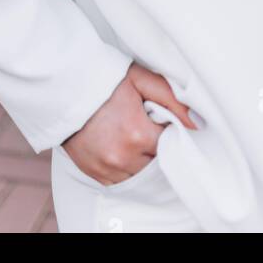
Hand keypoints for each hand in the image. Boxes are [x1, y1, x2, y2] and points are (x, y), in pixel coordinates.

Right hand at [60, 61, 197, 185]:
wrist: (66, 89)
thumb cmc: (104, 82)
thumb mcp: (141, 80)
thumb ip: (172, 100)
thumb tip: (197, 123)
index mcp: (137, 133)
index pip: (171, 145)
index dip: (171, 133)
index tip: (164, 121)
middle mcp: (123, 156)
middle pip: (157, 163)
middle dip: (158, 147)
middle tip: (150, 127)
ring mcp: (108, 168)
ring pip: (141, 176)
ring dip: (144, 160)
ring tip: (136, 137)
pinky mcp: (96, 174)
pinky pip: (122, 181)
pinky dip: (128, 169)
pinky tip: (126, 149)